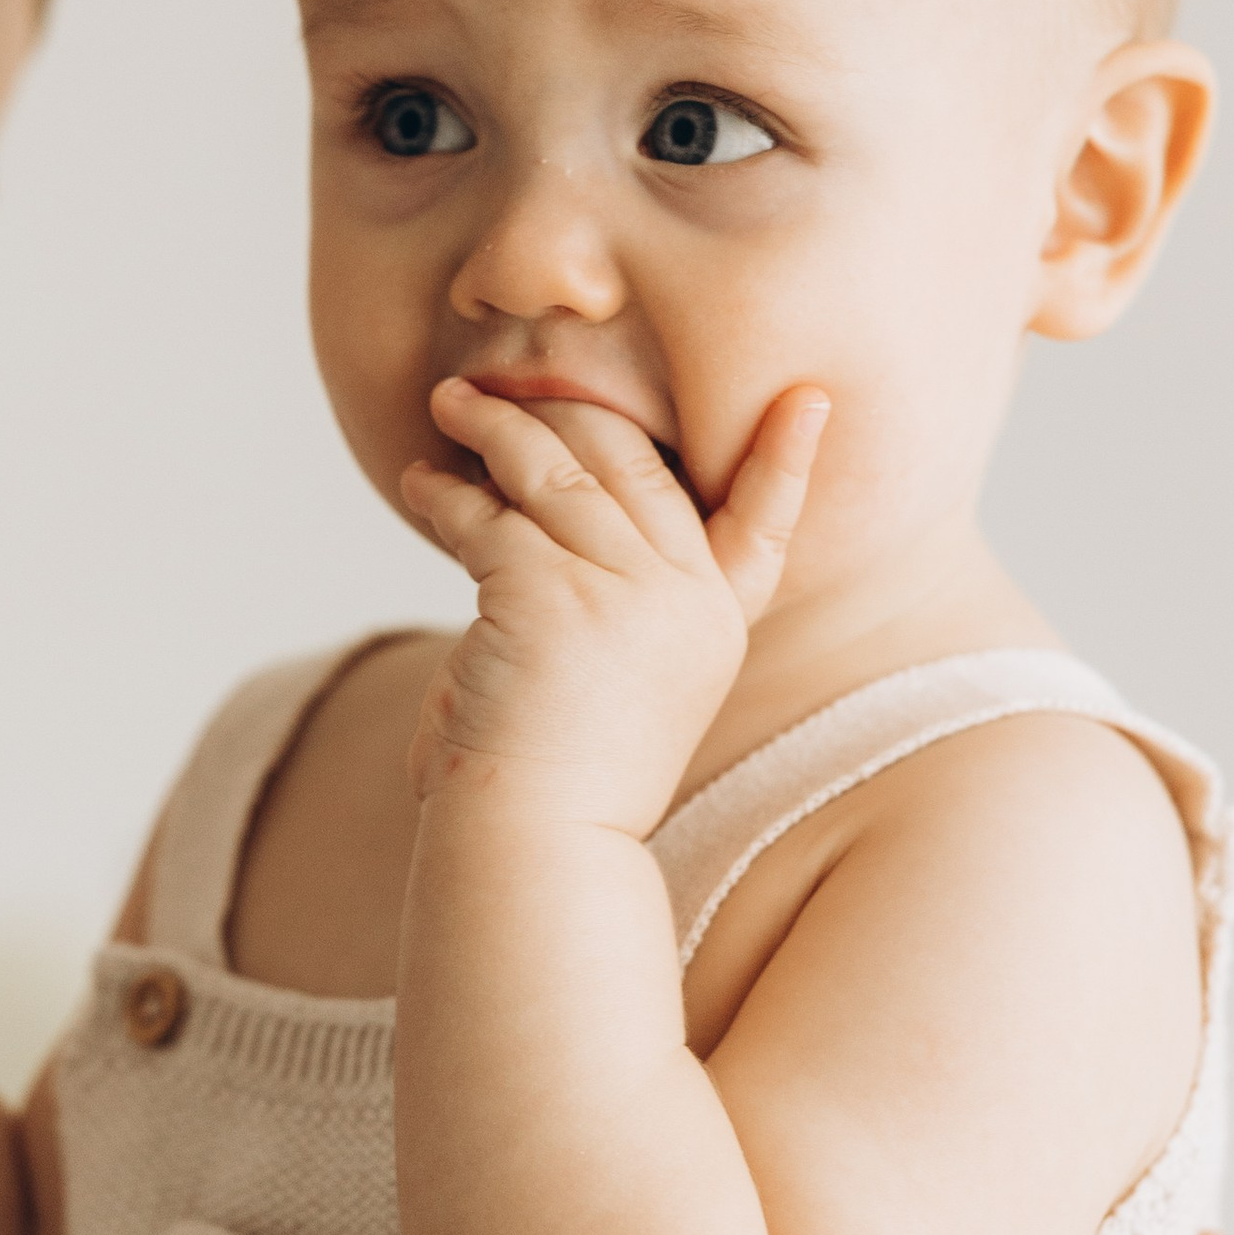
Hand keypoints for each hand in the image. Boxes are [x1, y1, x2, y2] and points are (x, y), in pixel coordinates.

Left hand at [401, 379, 827, 834]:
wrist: (538, 847)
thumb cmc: (562, 781)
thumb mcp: (619, 689)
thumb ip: (613, 608)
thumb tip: (529, 522)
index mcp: (714, 624)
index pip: (763, 527)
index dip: (786, 463)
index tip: (811, 401)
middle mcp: (683, 600)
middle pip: (635, 462)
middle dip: (569, 411)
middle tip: (505, 387)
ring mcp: (622, 592)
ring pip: (554, 468)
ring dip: (496, 428)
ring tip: (451, 406)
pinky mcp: (549, 595)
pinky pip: (491, 515)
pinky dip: (448, 492)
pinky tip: (422, 484)